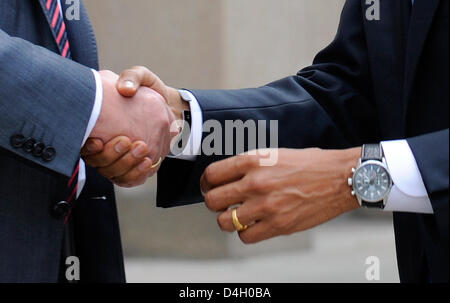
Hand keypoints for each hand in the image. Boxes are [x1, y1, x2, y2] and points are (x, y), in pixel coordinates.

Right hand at [84, 70, 177, 185]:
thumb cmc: (148, 91)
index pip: (84, 144)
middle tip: (128, 142)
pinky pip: (130, 179)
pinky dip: (138, 174)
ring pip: (114, 173)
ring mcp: (118, 158)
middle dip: (112, 155)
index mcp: (97, 125)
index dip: (88, 148)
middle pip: (99, 162)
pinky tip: (148, 162)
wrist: (166, 106)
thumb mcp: (141, 77)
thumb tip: (125, 89)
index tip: (97, 141)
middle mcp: (104, 145)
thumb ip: (132, 78)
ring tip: (142, 149)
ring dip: (127, 164)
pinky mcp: (133, 167)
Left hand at [200, 148, 360, 243]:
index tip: (209, 188)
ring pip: (225, 222)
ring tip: (237, 215)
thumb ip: (249, 166)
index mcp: (253, 160)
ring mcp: (266, 206)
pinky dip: (246, 232)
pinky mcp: (278, 225)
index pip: (212, 175)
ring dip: (227, 220)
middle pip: (212, 200)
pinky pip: (245, 237)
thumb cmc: (308, 164)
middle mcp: (255, 183)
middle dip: (213, 203)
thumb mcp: (274, 154)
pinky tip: (254, 224)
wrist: (340, 178)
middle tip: (222, 203)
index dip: (206, 184)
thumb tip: (226, 178)